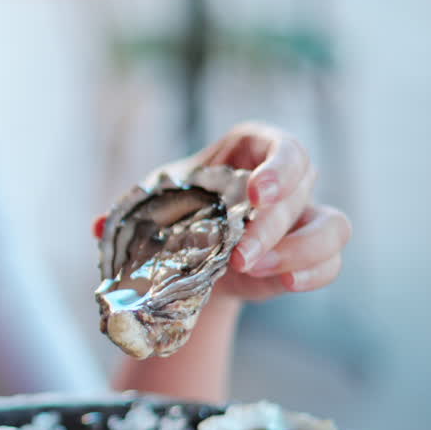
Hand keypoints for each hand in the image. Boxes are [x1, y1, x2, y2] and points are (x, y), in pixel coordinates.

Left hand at [93, 123, 349, 302]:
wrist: (189, 262)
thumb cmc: (174, 218)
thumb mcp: (151, 208)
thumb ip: (127, 213)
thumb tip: (97, 224)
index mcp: (250, 152)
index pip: (283, 145)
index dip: (279, 165)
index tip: (257, 192)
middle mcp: (286, 181)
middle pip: (300, 190)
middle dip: (271, 226)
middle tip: (240, 255)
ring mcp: (304, 218)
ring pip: (333, 226)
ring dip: (300, 251)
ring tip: (253, 270)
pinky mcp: (309, 255)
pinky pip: (332, 262)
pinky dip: (314, 273)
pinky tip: (284, 283)